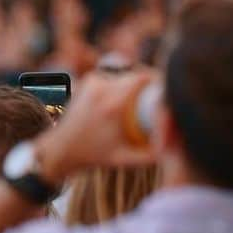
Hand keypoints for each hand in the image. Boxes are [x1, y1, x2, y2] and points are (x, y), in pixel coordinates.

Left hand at [35, 70, 156, 183]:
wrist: (58, 152)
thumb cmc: (92, 157)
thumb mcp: (123, 159)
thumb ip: (150, 155)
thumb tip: (174, 145)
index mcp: (114, 104)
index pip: (143, 77)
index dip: (158, 77)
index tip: (166, 85)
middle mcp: (103, 89)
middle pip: (135, 74)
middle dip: (147, 80)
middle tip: (155, 93)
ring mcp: (93, 83)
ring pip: (123, 74)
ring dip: (132, 82)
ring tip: (138, 96)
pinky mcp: (87, 81)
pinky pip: (112, 76)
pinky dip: (119, 82)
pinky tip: (121, 95)